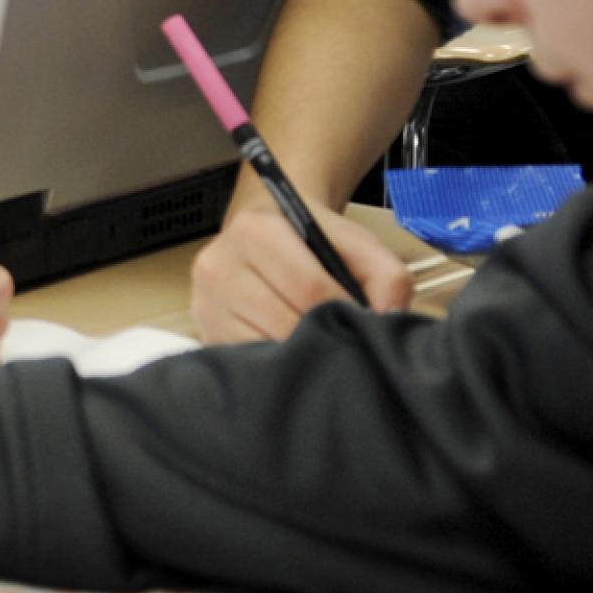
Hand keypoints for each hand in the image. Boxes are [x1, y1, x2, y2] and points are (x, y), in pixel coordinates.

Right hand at [188, 200, 412, 343]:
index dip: (343, 311)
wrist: (269, 233)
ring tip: (317, 341)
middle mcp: (219, 264)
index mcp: (256, 231)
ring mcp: (205, 301)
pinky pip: (247, 361)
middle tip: (343, 336)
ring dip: (299, 353)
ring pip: (265, 346)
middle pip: (285, 321)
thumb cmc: (315, 243)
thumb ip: (387, 277)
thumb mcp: (358, 244)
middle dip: (322, 335)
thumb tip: (388, 320)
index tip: (361, 320)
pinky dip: (276, 361)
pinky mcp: (205, 331)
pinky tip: (291, 349)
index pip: (308, 288)